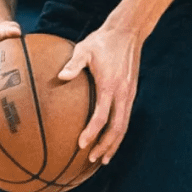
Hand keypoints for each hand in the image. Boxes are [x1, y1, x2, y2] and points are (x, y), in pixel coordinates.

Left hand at [58, 25, 142, 164]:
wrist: (127, 32)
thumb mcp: (85, 49)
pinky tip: (111, 138)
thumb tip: (60, 76)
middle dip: (105, 146)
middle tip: (93, 159)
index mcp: (110, 85)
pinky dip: (119, 132)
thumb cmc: (102, 40)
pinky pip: (126, 117)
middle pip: (117, 128)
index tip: (82, 145)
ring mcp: (129, 94)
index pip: (102, 116)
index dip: (92, 133)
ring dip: (114, 143)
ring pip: (124, 126)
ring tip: (104, 158)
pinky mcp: (131, 92)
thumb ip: (74, 64)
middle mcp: (122, 93)